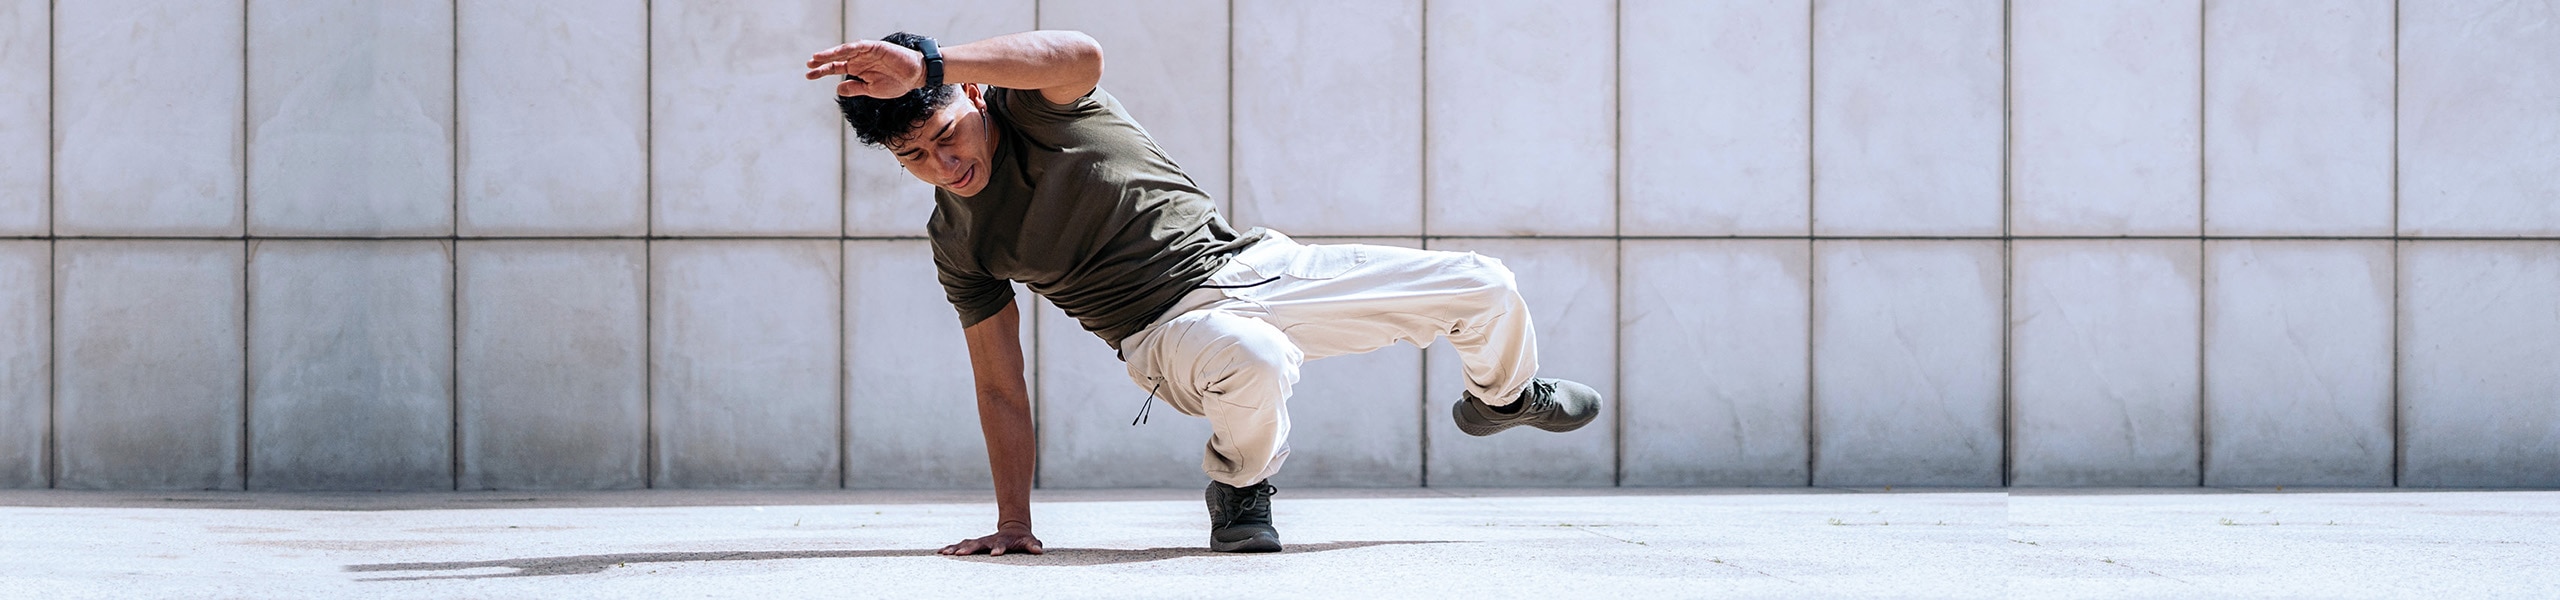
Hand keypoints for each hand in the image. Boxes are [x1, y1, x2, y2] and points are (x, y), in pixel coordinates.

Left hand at [805, 41, 926, 97]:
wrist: (915, 76)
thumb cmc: (896, 83)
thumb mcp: (872, 90)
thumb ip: (855, 88)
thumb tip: (837, 89)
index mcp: (858, 70)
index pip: (835, 69)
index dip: (822, 71)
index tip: (808, 75)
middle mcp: (859, 59)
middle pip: (836, 59)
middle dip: (822, 62)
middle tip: (808, 65)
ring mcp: (866, 53)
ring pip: (844, 51)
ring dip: (831, 54)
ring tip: (817, 58)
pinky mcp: (875, 47)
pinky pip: (858, 46)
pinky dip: (847, 48)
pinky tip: (837, 52)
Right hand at [937, 528, 1044, 555]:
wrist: (1013, 528)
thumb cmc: (1022, 539)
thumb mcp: (1030, 541)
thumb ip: (1033, 545)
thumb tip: (1039, 550)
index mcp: (1003, 541)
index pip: (1001, 545)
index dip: (998, 549)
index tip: (995, 554)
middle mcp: (989, 540)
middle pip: (979, 544)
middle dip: (970, 549)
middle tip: (961, 554)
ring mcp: (980, 541)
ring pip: (966, 543)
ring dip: (956, 548)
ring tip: (945, 553)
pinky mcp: (974, 543)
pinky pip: (960, 545)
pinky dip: (951, 548)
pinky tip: (940, 553)